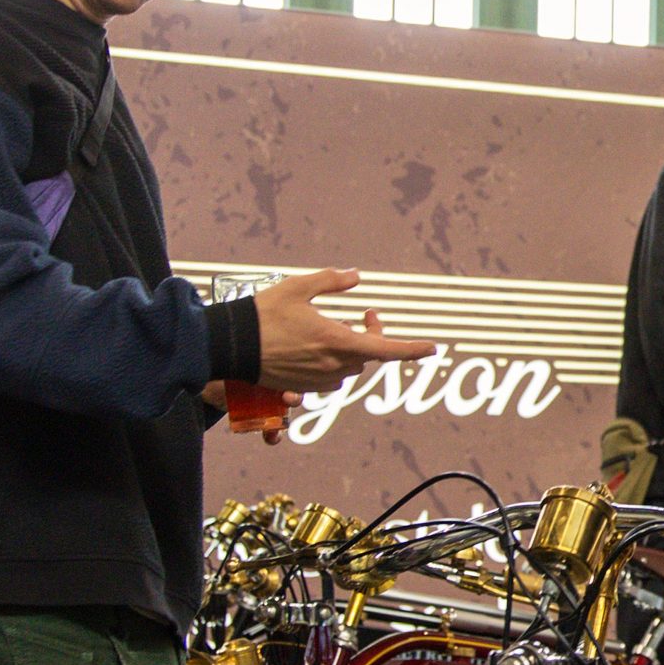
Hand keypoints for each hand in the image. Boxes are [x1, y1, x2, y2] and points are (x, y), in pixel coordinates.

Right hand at [254, 272, 436, 392]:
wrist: (231, 346)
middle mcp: (332, 365)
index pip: (386, 349)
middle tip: (367, 314)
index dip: (412, 349)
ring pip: (350, 367)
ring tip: (337, 327)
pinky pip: (330, 377)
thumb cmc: (264, 314)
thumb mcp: (298, 287)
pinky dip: (334, 361)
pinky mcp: (302, 388)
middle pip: (369, 356)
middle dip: (374, 336)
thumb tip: (355, 277)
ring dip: (352, 349)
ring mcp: (317, 380)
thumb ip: (331, 281)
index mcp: (337, 341)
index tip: (433, 348)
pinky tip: (317, 345)